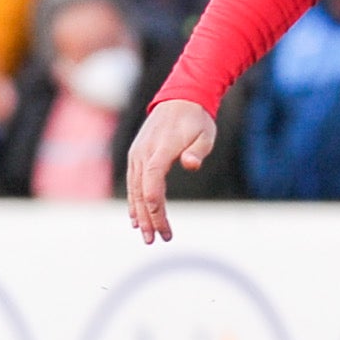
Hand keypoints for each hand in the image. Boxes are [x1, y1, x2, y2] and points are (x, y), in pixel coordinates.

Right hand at [124, 97, 215, 242]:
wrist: (179, 99)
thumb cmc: (196, 120)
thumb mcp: (205, 134)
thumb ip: (197, 151)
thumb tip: (190, 165)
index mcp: (158, 152)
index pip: (152, 186)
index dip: (156, 210)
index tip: (165, 229)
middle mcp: (142, 155)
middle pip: (141, 193)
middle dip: (147, 219)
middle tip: (154, 240)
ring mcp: (137, 155)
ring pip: (134, 190)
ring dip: (139, 214)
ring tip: (145, 234)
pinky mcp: (137, 155)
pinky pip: (133, 182)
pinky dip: (134, 200)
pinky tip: (135, 217)